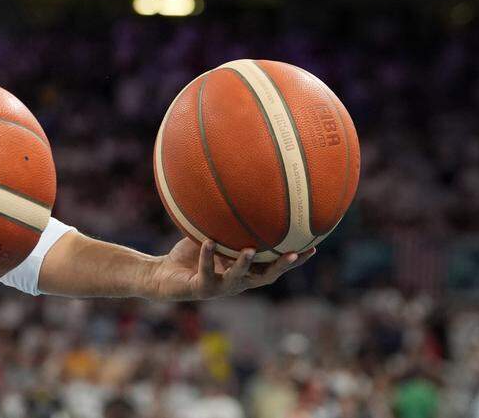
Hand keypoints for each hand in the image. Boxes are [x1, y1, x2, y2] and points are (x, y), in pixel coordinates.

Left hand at [147, 237, 313, 301]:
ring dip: (244, 265)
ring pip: (238, 278)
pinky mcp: (201, 288)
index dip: (295, 259)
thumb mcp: (213, 235)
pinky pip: (206, 270)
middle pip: (267, 276)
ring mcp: (221, 286)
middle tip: (295, 253)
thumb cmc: (192, 254)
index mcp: (246, 271)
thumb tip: (239, 191)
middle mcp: (238, 281)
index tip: (314, 246)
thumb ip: (227, 223)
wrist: (164, 276)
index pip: (275, 265)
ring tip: (249, 250)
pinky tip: (208, 241)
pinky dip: (207, 256)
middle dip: (282, 266)